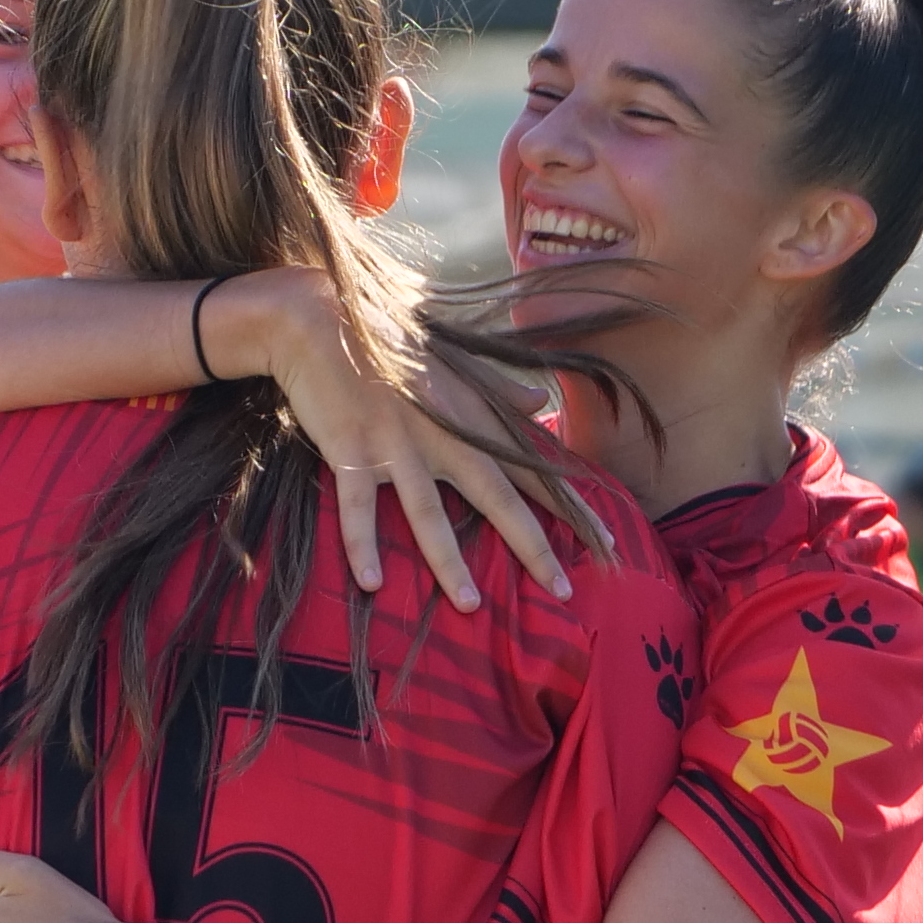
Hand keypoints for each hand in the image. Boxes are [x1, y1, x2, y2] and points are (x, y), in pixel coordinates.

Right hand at [241, 275, 604, 607]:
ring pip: (429, 512)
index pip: (530, 464)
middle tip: (560, 589)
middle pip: (496, 495)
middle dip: (532, 544)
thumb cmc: (386, 338)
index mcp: (470, 412)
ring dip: (449, 561)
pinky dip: (362, 545)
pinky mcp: (351, 448)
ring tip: (471, 606)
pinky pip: (359, 506)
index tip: (605, 539)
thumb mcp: (450, 359)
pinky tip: (371, 585)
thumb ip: (497, 385)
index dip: (569, 503)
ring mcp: (396, 442)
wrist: (317, 316)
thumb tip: (542, 401)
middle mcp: (442, 431)